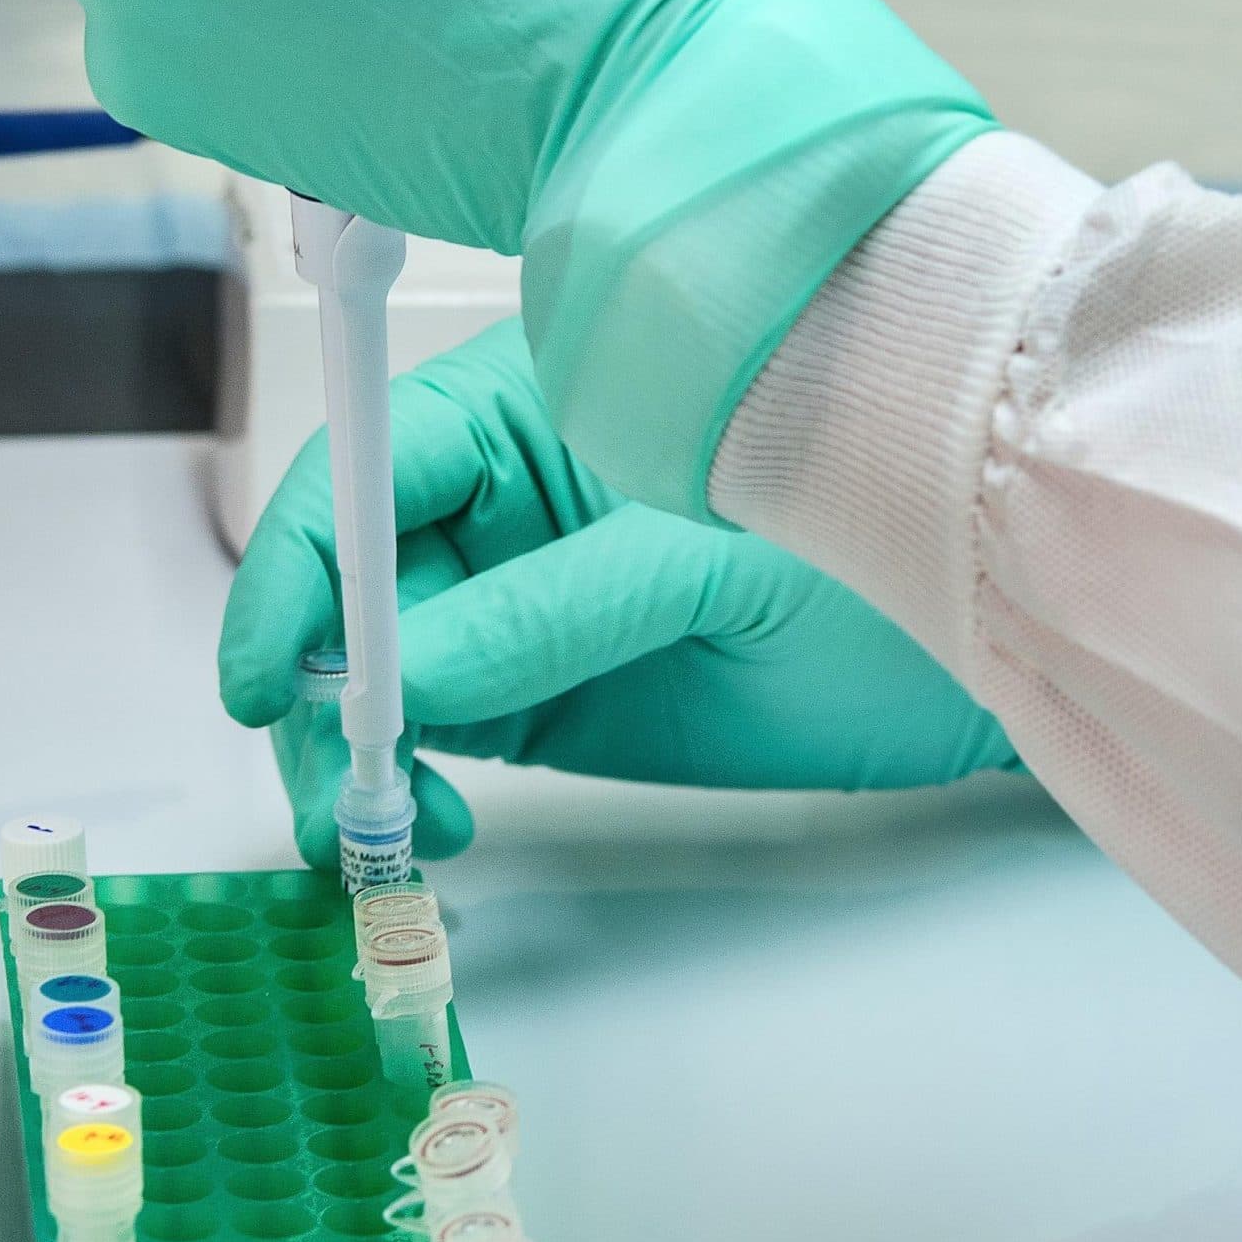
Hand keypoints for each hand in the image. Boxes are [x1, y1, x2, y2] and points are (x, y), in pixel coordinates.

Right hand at [219, 321, 1016, 865]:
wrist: (977, 637)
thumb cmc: (868, 535)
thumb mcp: (706, 560)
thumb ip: (551, 612)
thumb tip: (398, 679)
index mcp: (525, 411)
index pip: (365, 474)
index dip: (294, 569)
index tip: (265, 675)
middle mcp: (497, 505)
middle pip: (345, 586)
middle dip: (312, 691)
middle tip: (332, 792)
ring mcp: (513, 604)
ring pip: (372, 676)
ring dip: (345, 758)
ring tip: (384, 830)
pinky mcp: (539, 697)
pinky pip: (431, 737)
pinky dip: (401, 789)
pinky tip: (428, 829)